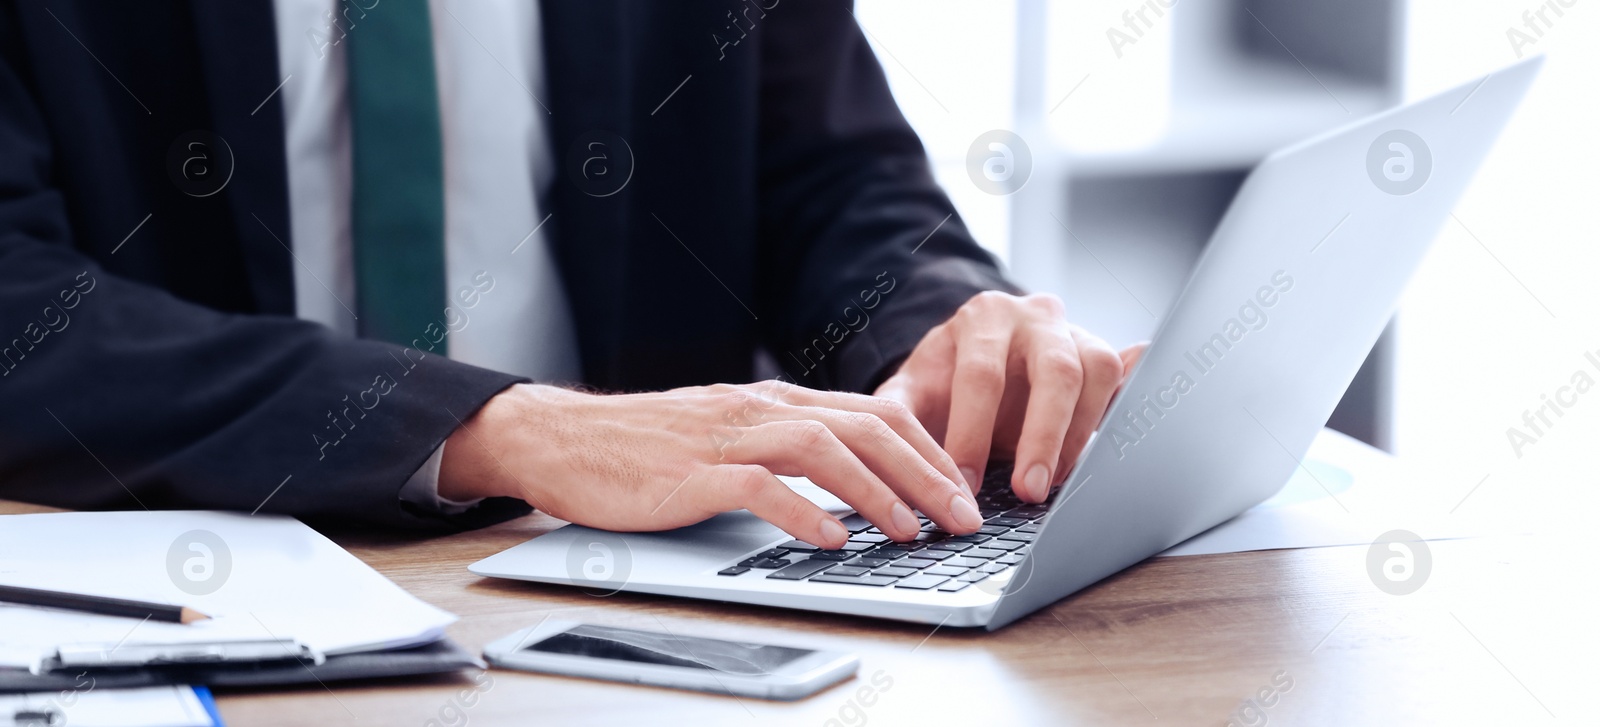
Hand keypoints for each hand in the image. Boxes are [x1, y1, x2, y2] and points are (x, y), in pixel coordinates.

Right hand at [437, 381, 983, 548]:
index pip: (873, 412)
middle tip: (963, 516)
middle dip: (925, 472)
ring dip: (878, 492)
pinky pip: (759, 486)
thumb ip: (785, 445)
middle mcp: (759, 409)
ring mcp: (725, 438)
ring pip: (823, 449)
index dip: (927, 448)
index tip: (962, 488)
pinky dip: (803, 513)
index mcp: (775, 399)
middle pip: (864, 427)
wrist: (561, 438)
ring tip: (913, 531)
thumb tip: (853, 480)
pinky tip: (832, 540)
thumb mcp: (729, 433)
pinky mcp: (690, 474)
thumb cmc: (646, 444)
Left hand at [874, 291, 1145, 502]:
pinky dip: (1135, 391)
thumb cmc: (942, 382)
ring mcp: (1076, 333)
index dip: (973, 433)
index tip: (964, 485)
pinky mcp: (1101, 359)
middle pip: (1055, 371)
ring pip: (1097, 372)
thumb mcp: (910, 391)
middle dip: (1043, 437)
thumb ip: (898, 415)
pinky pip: (1127, 372)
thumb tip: (888, 458)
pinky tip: (1138, 416)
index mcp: (983, 318)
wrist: (972, 357)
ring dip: (1082, 433)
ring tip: (1057, 483)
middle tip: (1029, 492)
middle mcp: (1035, 317)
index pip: (982, 375)